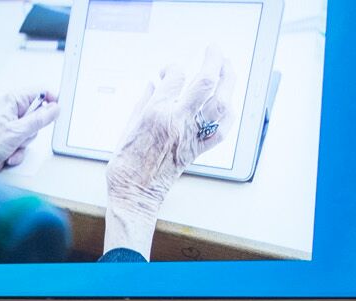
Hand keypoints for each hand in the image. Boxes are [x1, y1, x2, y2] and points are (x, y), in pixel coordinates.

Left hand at [0, 90, 58, 170]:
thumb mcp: (18, 131)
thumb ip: (39, 119)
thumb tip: (55, 109)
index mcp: (13, 101)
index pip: (40, 92)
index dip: (51, 100)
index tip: (57, 110)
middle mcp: (13, 111)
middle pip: (39, 116)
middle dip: (33, 130)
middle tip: (24, 134)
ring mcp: (14, 126)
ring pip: (33, 133)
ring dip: (24, 143)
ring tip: (13, 145)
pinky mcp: (13, 139)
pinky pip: (26, 144)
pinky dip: (19, 151)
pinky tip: (8, 153)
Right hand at [104, 46, 231, 257]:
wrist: (135, 195)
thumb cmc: (126, 165)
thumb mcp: (128, 126)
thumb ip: (144, 101)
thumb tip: (153, 83)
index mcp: (156, 113)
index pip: (175, 75)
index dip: (173, 67)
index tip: (168, 70)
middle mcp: (178, 121)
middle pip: (206, 82)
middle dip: (214, 60)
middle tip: (214, 51)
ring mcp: (192, 135)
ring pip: (221, 102)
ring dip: (228, 81)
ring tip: (227, 69)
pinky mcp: (199, 149)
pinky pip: (222, 128)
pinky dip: (228, 112)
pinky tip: (227, 103)